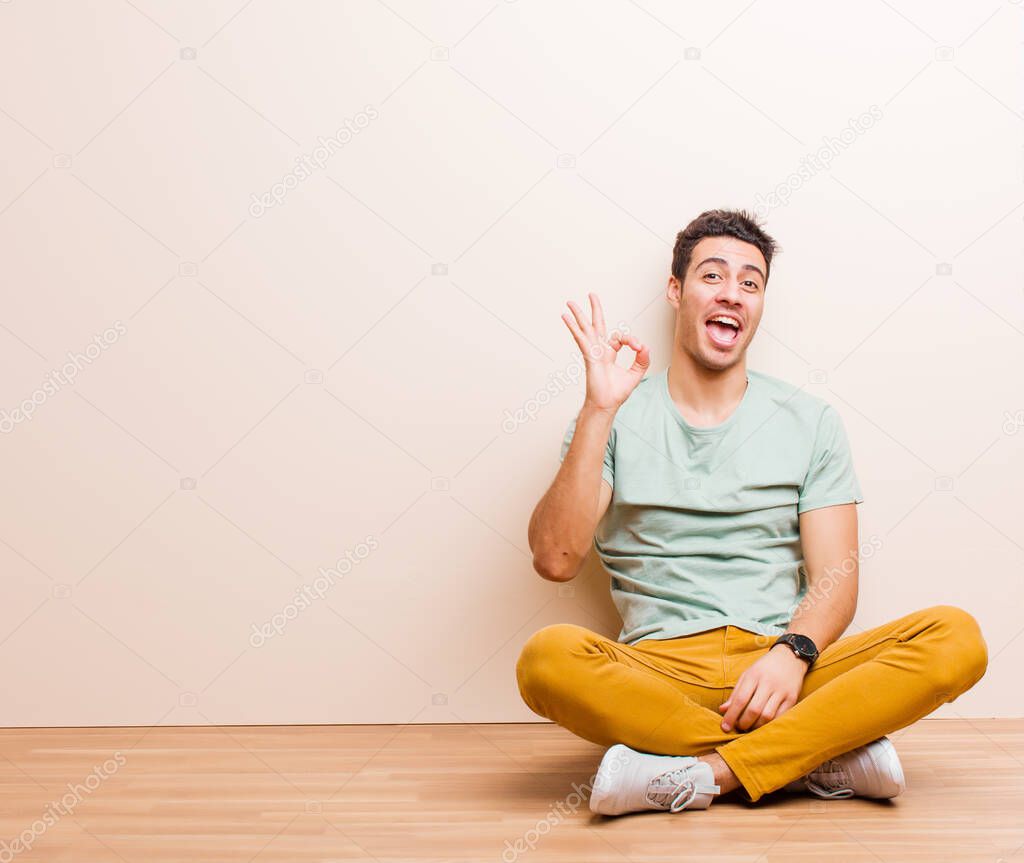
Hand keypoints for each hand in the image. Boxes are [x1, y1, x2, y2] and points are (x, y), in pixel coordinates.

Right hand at [561, 293, 649, 412]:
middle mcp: (599, 350)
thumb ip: (642, 359)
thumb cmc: (616, 393)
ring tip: (570, 303)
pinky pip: (581, 338)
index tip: (639, 348)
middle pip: (596, 325)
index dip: (631, 339)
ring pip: (585, 329)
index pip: (619, 337)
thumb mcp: (636, 373)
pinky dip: (573, 327)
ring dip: (578, 315)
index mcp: (609, 353)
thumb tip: (645, 346)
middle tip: (591, 295)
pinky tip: (565, 318)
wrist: (607, 404)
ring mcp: (593, 352)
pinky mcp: (589, 356)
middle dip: (594, 309)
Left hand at [718, 645, 807, 731]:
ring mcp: (782, 691)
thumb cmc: (764, 668)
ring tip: (750, 726)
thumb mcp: (747, 675)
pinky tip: (763, 724)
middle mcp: (768, 683)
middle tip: (739, 727)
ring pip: (767, 716)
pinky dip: (770, 724)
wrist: (789, 658)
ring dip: (756, 726)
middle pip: (754, 710)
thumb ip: (735, 693)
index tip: (724, 727)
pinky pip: (780, 717)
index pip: (740, 699)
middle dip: (744, 723)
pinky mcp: (793, 698)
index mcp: (754, 675)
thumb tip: (722, 710)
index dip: (731, 715)